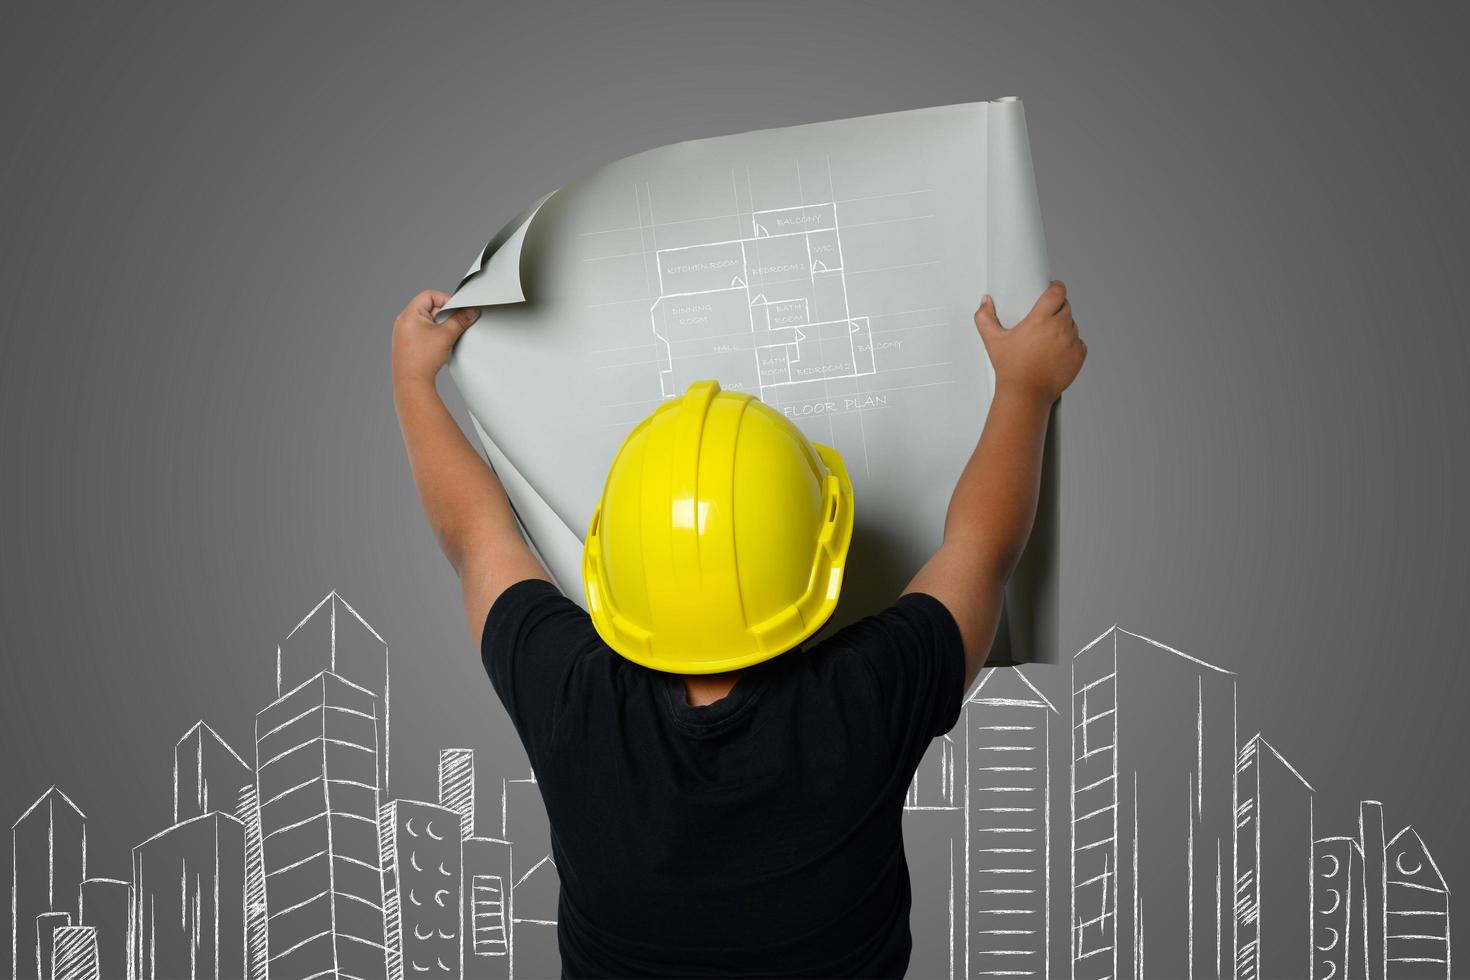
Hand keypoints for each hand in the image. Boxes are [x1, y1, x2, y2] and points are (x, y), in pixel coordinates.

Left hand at [392, 289, 480, 386]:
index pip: (430, 295)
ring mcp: (403, 332)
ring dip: (439, 325)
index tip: (456, 310)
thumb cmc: (422, 360)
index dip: (446, 300)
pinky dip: (433, 334)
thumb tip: (470, 311)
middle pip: (428, 307)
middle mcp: (403, 321)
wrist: (412, 382)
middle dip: (444, 315)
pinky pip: (422, 330)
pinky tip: (438, 345)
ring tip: (444, 338)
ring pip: (426, 320)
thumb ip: (460, 320)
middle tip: (452, 326)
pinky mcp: (407, 342)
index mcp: (409, 314)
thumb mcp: (446, 335)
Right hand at [974, 280, 1085, 402]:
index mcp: (1040, 320)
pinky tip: (1056, 351)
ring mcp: (1071, 342)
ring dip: (1064, 327)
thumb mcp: (993, 341)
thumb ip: (985, 318)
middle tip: (1044, 320)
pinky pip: (1079, 342)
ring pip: (1073, 324)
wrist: (1026, 394)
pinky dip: (1071, 344)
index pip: (1057, 292)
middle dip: (1057, 309)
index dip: (1056, 288)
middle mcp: (1059, 328)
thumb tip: (985, 303)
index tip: (1053, 289)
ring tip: (1048, 339)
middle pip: (1066, 307)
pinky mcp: (1078, 355)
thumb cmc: (1011, 370)